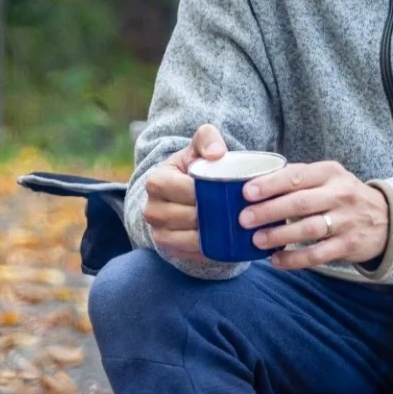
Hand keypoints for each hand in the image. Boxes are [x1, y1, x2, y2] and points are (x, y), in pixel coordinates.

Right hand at [140, 124, 228, 265]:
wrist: (180, 191)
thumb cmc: (192, 167)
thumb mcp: (197, 148)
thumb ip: (207, 139)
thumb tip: (217, 154)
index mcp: (156, 182)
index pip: (187, 191)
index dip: (211, 193)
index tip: (232, 191)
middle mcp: (151, 209)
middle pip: (191, 218)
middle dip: (216, 216)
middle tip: (241, 212)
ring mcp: (157, 232)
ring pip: (192, 240)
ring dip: (215, 236)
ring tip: (235, 227)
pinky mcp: (167, 249)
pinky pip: (192, 254)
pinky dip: (210, 250)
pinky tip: (226, 242)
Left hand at [237, 160, 389, 270]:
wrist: (386, 219)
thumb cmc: (343, 196)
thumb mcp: (328, 178)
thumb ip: (297, 178)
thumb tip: (253, 184)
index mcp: (329, 173)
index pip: (297, 175)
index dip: (271, 184)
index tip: (247, 192)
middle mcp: (339, 194)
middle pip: (300, 203)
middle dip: (269, 211)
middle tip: (245, 218)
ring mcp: (345, 221)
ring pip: (309, 229)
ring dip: (280, 236)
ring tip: (257, 240)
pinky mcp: (348, 245)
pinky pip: (318, 255)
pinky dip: (295, 259)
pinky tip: (276, 260)